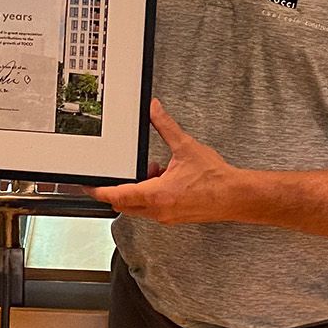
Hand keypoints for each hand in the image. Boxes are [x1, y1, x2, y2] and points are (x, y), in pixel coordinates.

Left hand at [85, 99, 241, 223]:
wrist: (239, 197)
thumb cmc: (217, 179)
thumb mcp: (186, 146)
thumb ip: (165, 126)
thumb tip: (154, 109)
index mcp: (157, 195)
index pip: (117, 196)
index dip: (99, 190)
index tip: (88, 185)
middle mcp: (159, 210)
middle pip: (123, 203)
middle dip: (119, 186)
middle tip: (123, 170)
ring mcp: (167, 216)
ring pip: (138, 206)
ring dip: (137, 189)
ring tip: (154, 170)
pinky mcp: (174, 217)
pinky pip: (152, 208)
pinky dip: (150, 194)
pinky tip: (164, 178)